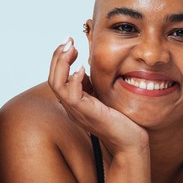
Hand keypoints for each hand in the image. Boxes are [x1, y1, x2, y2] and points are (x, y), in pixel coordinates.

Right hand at [47, 39, 146, 157]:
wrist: (130, 142)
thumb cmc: (120, 121)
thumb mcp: (101, 97)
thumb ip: (90, 85)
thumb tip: (83, 67)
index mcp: (73, 102)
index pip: (57, 78)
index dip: (60, 59)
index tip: (69, 43)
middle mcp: (70, 107)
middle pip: (52, 78)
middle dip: (58, 56)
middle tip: (67, 40)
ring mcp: (77, 111)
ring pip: (56, 84)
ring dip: (61, 63)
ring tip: (70, 48)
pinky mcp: (86, 113)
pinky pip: (72, 95)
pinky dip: (74, 79)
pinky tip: (82, 68)